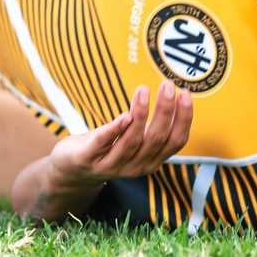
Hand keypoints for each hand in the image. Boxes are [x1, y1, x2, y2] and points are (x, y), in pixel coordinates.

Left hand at [47, 81, 192, 185]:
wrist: (71, 170)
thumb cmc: (108, 147)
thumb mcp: (134, 139)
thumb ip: (151, 126)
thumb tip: (171, 93)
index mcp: (152, 160)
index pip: (175, 141)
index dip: (183, 118)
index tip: (185, 94)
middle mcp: (136, 166)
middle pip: (155, 139)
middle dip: (164, 111)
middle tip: (168, 86)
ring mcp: (112, 166)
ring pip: (131, 141)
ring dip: (140, 114)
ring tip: (144, 90)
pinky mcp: (88, 160)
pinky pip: (103, 144)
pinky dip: (114, 130)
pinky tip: (123, 115)